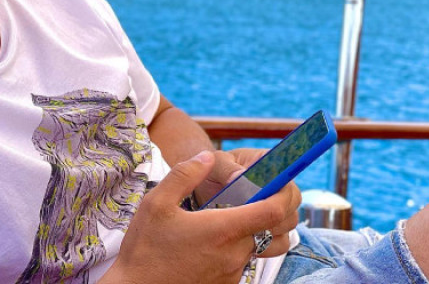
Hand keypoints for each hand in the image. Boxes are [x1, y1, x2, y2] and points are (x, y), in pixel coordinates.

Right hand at [102, 151, 300, 283]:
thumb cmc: (145, 249)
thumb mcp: (157, 203)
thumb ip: (185, 175)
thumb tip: (206, 157)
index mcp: (222, 230)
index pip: (272, 211)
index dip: (283, 193)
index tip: (280, 180)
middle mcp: (234, 254)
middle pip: (267, 227)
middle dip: (264, 207)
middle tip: (246, 193)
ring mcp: (232, 273)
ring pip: (254, 244)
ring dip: (248, 228)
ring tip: (223, 216)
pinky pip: (240, 260)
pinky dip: (234, 246)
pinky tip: (209, 240)